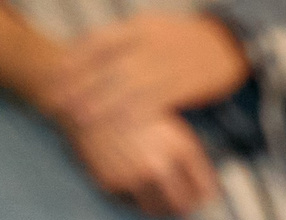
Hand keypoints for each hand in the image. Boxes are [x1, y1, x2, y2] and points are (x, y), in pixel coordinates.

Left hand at [43, 13, 248, 133]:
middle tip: (53, 102)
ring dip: (100, 103)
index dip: (72, 60)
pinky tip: (118, 126)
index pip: (97, 42)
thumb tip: (86, 53)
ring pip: (126, 85)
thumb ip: (124, 42)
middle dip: (78, 85)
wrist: (233, 42)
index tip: (52, 76)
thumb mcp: (153, 30)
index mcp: (138, 27)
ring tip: (77, 118)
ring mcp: (167, 62)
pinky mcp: (185, 82)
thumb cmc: (188, 42)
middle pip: (106, 66)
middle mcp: (149, 42)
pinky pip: (155, 101)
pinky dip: (134, 114)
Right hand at [68, 109, 220, 218]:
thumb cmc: (131, 107)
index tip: (200, 196)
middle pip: (182, 208)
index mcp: (180, 147)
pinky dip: (134, 198)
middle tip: (180, 203)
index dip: (203, 195)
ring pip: (157, 212)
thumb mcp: (169, 123)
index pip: (205, 191)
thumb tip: (206, 193)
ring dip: (160, 208)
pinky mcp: (109, 183)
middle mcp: (158, 165)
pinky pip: (130, 203)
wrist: (85, 98)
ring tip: (157, 196)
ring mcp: (132, 176)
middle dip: (184, 207)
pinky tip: (132, 182)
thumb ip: (188, 156)